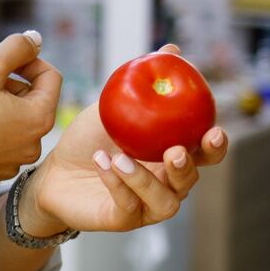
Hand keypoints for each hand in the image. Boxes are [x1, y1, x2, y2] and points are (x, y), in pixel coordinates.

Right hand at [0, 31, 61, 191]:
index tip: (0, 63)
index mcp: (40, 119)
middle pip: (32, 101)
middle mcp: (33, 147)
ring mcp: (12, 164)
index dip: (27, 61)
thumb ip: (18, 47)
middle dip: (10, 86)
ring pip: (15, 123)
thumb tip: (36, 40)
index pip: (51, 77)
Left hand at [23, 61, 226, 236]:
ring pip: (166, 201)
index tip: (214, 130)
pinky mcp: (124, 220)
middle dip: (188, 166)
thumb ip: (144, 82)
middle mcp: (167, 183)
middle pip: (192, 180)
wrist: (54, 171)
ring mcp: (147, 205)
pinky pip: (130, 206)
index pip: (205, 153)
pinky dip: (118, 184)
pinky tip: (103, 164)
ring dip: (145, 179)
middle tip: (174, 151)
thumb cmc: (90, 140)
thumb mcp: (115, 105)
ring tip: (120, 157)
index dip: (216, 145)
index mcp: (172, 154)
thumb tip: (172, 50)